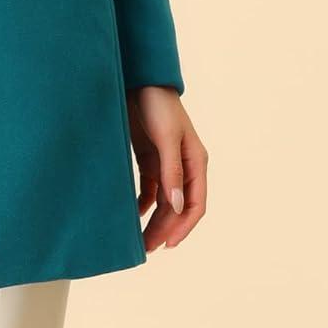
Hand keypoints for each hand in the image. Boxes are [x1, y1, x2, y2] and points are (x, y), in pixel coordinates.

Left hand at [127, 86, 207, 252]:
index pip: (195, 205)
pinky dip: (142, 203)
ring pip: (163, 201)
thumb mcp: (166, 138)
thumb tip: (176, 208)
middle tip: (146, 248)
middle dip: (164, 228)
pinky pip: (149, 188)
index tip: (167, 244)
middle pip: (177, 207)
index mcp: (195, 162)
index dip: (183, 227)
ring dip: (154, 220)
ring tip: (139, 239)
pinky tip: (132, 215)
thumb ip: (171, 172)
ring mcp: (166, 163)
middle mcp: (184, 166)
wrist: (138, 79)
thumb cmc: (157, 105)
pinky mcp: (149, 157)